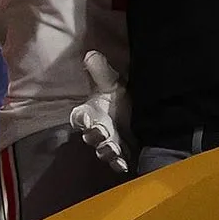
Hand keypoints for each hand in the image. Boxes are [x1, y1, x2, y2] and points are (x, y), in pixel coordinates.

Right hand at [68, 50, 131, 174]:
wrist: (139, 113)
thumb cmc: (120, 99)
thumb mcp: (113, 83)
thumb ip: (101, 70)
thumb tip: (91, 54)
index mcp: (91, 112)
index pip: (79, 116)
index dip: (80, 117)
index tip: (86, 116)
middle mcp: (97, 129)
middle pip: (90, 136)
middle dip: (94, 134)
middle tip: (101, 131)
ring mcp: (109, 143)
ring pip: (103, 151)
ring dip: (106, 151)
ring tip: (112, 148)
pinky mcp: (122, 154)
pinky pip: (118, 162)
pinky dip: (119, 164)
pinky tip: (124, 165)